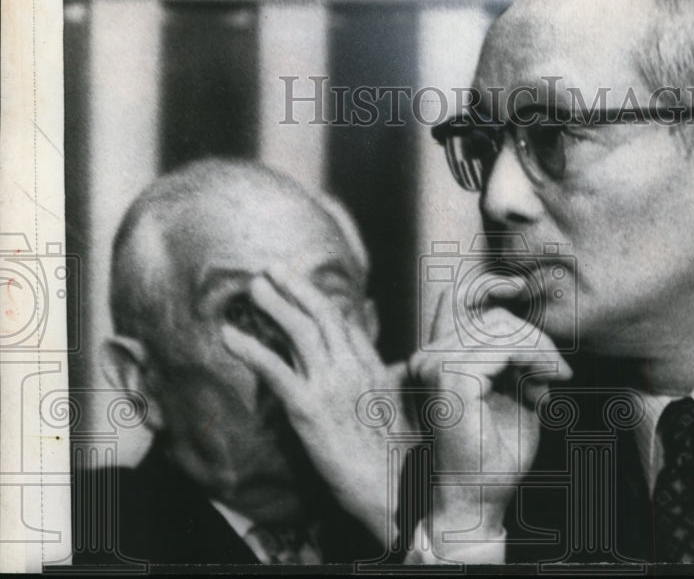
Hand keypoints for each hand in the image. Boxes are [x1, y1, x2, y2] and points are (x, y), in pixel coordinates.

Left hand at [221, 265, 406, 543]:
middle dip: (297, 287)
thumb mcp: (401, 413)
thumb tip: (387, 371)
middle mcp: (355, 369)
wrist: (393, 488)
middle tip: (273, 269)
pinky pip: (275, 369)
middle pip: (324, 315)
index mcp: (376, 370)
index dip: (322, 300)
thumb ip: (387, 385)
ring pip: (301, 332)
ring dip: (275, 304)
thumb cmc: (398, 460)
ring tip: (255, 287)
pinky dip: (250, 348)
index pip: (347, 324)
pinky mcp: (308, 408)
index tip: (302, 285)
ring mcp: (332, 385)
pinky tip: (230, 336)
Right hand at [408, 287, 571, 551]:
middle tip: (558, 371)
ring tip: (553, 378)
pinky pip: (503, 347)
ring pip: (500, 327)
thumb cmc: (494, 455)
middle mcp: (428, 357)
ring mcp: (434, 365)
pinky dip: (533, 359)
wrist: (477, 499)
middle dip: (535, 338)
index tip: (521, 287)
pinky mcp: (449, 378)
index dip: (489, 284)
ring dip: (538, 350)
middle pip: (492, 316)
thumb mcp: (511, 393)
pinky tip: (546, 384)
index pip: (459, 301)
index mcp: (437, 358)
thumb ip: (511, 356)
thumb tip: (517, 310)